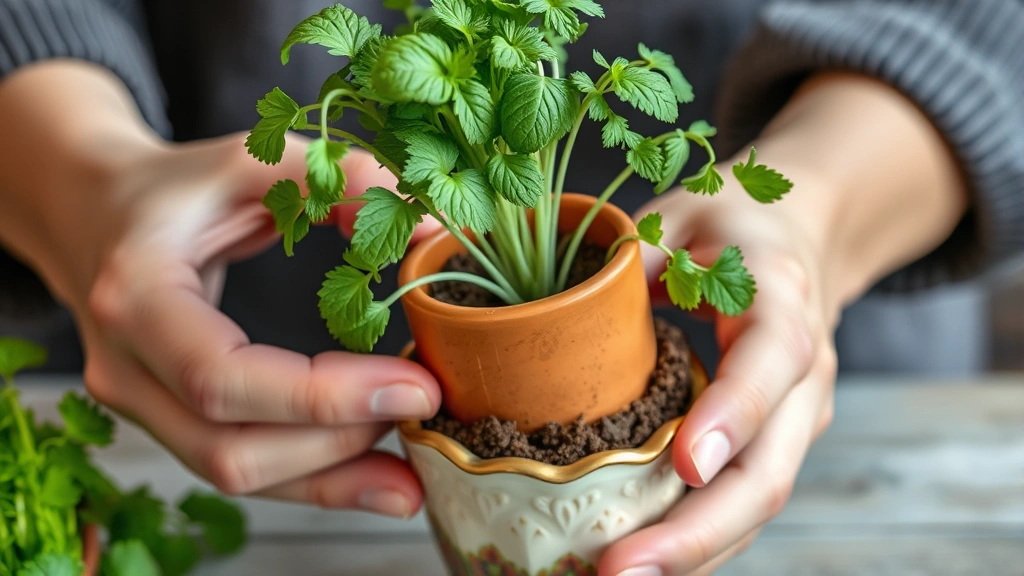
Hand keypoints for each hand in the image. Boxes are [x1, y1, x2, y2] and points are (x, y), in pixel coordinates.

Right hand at [0, 63, 440, 516]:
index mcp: (135, 296)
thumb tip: (435, 229)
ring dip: (332, 479)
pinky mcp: (165, 420)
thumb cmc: (181, 188)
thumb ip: (338, 178)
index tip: (415, 388)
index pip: (222, 377)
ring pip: (234, 474)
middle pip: (229, 447)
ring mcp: (138, 404)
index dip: (322, 399)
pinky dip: (312, 480)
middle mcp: (124, 367)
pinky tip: (374, 479)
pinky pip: (240, 465)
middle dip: (338, 444)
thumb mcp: (252, 160)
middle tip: (426, 412)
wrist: (98, 214)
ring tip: (414, 470)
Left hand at [598, 71, 968, 574]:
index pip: (771, 363)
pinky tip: (643, 562)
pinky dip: (698, 540)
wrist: (801, 240)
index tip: (686, 465)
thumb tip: (575, 314)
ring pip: (757, 503)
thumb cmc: (731, 223)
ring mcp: (796, 417)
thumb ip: (639, 253)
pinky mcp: (776, 443)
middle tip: (621, 569)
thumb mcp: (682, 210)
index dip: (733, 416)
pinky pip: (742, 502)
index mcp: (781, 301)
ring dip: (694, 553)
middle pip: (769, 470)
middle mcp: (804, 373)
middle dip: (698, 532)